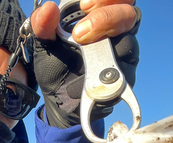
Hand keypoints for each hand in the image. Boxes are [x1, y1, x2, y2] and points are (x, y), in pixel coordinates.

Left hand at [30, 0, 139, 127]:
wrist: (60, 102)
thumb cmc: (55, 68)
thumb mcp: (44, 45)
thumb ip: (43, 25)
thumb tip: (49, 7)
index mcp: (97, 17)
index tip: (83, 5)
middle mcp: (114, 32)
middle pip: (127, 12)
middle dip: (107, 15)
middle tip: (81, 30)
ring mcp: (121, 53)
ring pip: (129, 36)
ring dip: (107, 36)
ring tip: (82, 45)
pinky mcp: (125, 74)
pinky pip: (127, 64)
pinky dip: (111, 64)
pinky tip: (94, 68)